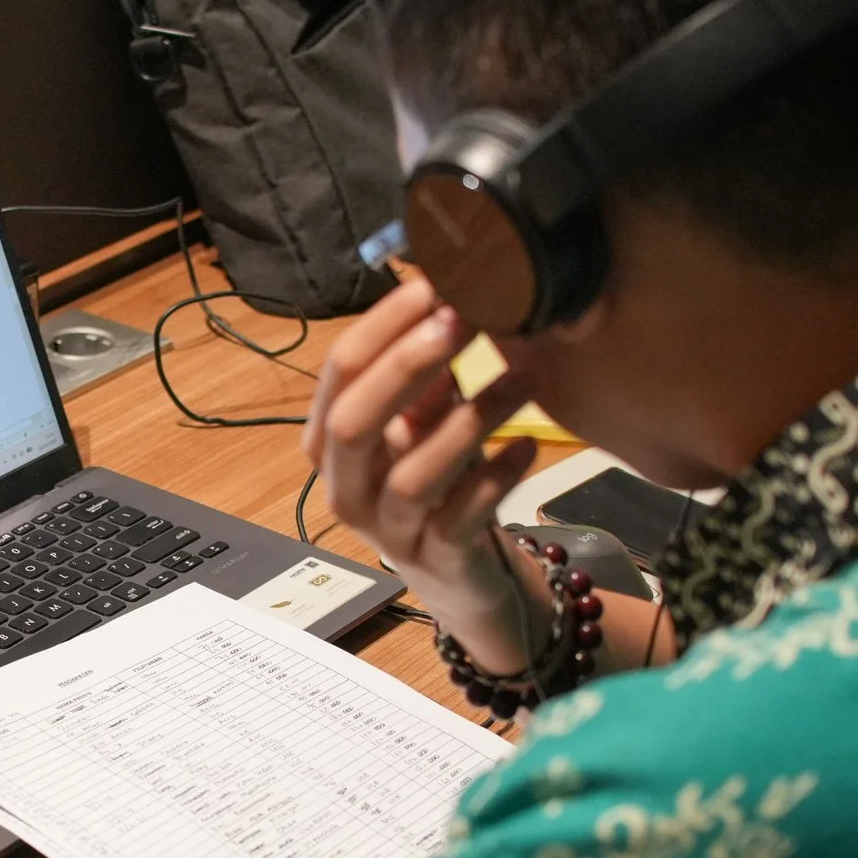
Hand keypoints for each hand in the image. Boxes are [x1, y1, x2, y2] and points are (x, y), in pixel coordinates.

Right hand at [302, 277, 543, 673]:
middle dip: (405, 367)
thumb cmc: (438, 483)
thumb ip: (424, 370)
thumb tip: (451, 287)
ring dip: (469, 420)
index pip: (339, 373)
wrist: (463, 575)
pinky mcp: (438, 560)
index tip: (434, 282)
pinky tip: (528, 445)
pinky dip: (496, 478)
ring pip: (413, 476)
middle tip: (461, 321)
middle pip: (352, 424)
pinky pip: (462, 518)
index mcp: (330, 443)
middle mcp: (346, 489)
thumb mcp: (424, 421)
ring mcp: (390, 532)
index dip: (383, 325)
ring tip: (524, 377)